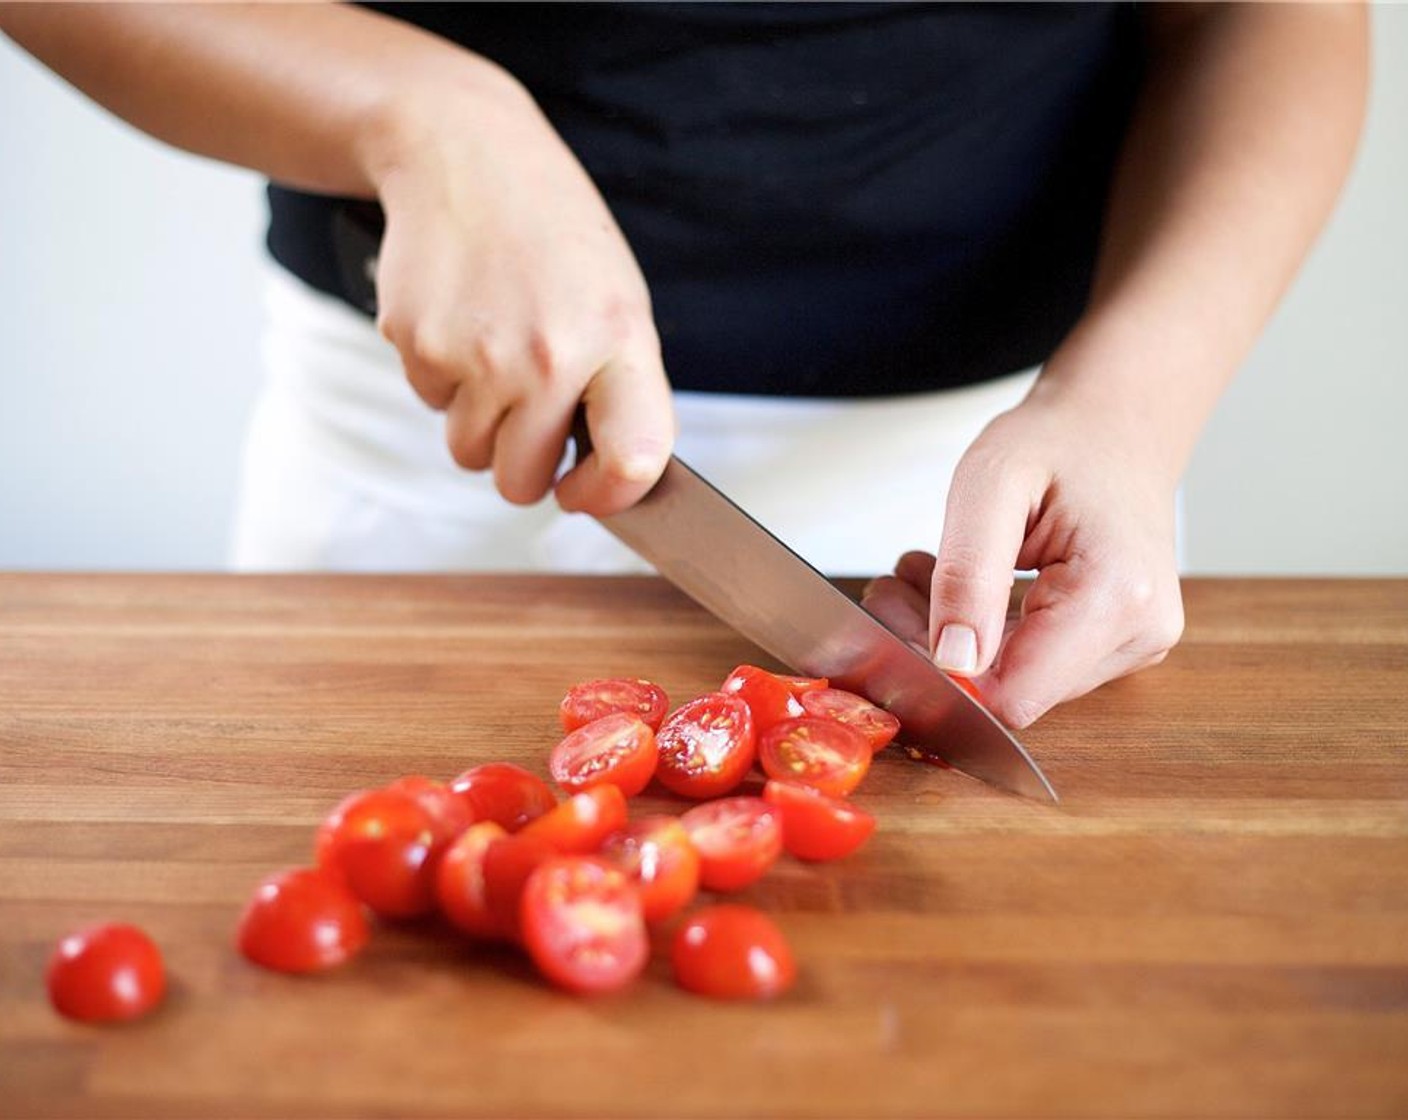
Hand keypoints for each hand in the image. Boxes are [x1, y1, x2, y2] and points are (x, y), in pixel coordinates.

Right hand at [370, 77, 673, 515]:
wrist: (466, 155)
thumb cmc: (555, 239)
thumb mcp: (618, 303)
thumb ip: (621, 392)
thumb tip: (610, 484)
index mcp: (617, 341)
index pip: (631, 462)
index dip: (607, 497)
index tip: (584, 493)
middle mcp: (548, 355)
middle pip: (521, 483)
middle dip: (522, 465)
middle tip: (528, 414)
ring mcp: (477, 353)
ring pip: (469, 454)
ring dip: (480, 423)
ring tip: (496, 351)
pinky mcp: (416, 342)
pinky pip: (430, 406)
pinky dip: (442, 380)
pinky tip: (462, 321)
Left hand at [862, 386, 1184, 727]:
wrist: (1116, 426)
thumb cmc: (1059, 442)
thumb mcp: (989, 486)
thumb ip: (968, 575)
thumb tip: (954, 662)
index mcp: (1116, 595)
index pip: (1013, 694)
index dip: (941, 673)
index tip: (896, 614)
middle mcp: (1138, 633)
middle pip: (1009, 691)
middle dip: (937, 646)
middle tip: (893, 582)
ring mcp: (1134, 645)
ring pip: (1015, 683)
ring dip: (954, 638)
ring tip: (922, 573)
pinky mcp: (1117, 646)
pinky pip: (1032, 666)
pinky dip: (983, 634)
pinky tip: (959, 588)